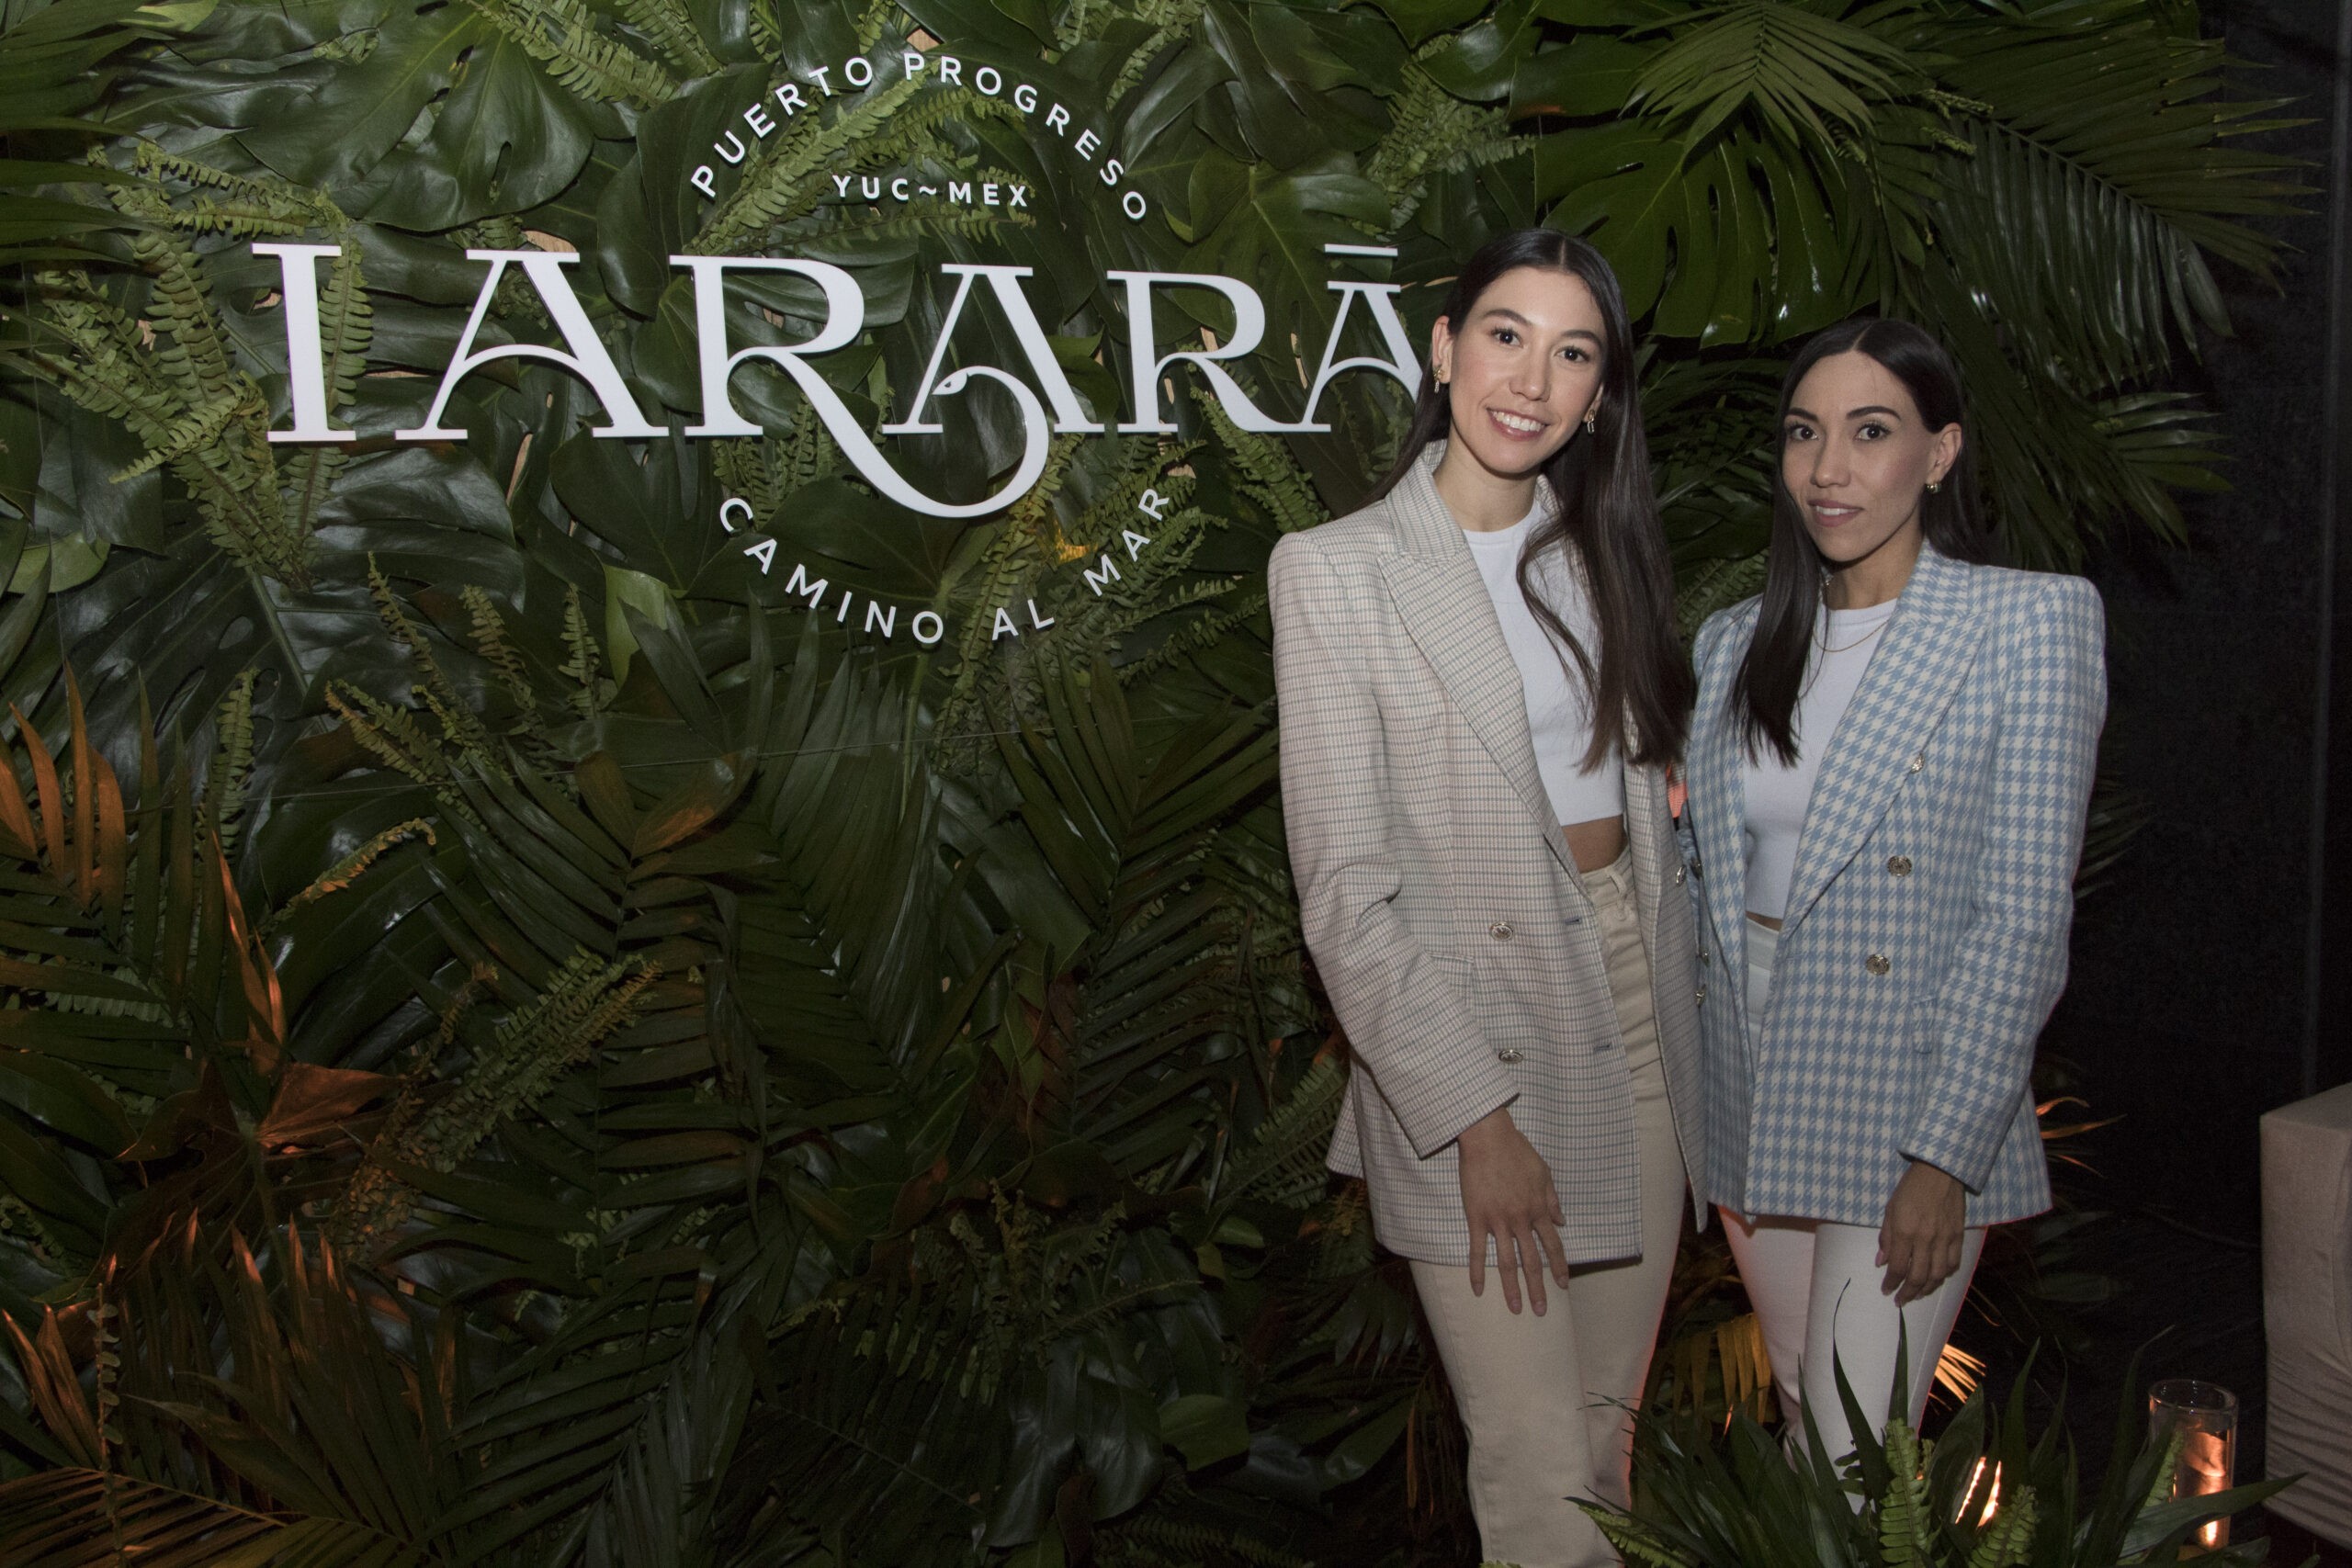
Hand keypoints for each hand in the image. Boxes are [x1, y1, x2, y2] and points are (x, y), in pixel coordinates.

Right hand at [1456, 1107, 1569, 1314]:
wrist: (1488, 1137)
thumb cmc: (1517, 1150)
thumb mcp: (1544, 1173)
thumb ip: (1553, 1199)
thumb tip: (1563, 1220)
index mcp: (1538, 1209)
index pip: (1553, 1245)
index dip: (1559, 1267)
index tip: (1563, 1285)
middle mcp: (1521, 1220)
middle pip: (1532, 1261)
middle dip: (1538, 1288)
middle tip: (1541, 1310)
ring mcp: (1498, 1221)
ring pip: (1507, 1262)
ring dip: (1512, 1288)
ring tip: (1515, 1309)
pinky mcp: (1477, 1218)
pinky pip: (1477, 1250)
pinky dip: (1477, 1271)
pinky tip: (1477, 1290)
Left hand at [1877, 1161, 1965, 1305]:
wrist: (1941, 1172)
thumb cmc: (1910, 1188)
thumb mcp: (1890, 1209)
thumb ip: (1886, 1238)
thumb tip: (1881, 1262)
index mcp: (1905, 1232)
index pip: (1898, 1267)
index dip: (1891, 1283)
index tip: (1886, 1290)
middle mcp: (1926, 1240)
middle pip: (1918, 1277)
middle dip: (1907, 1293)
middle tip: (1900, 1300)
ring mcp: (1944, 1239)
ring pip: (1938, 1275)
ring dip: (1927, 1289)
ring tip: (1917, 1294)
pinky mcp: (1958, 1236)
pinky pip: (1953, 1263)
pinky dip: (1945, 1275)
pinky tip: (1937, 1279)